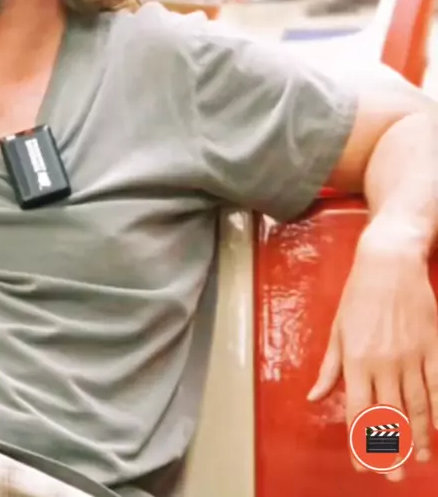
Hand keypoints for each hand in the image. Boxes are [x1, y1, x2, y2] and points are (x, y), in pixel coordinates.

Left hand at [307, 240, 437, 478]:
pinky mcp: (433, 347)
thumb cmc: (359, 295)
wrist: (390, 263)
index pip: (358, 413)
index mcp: (356, 361)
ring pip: (418, 407)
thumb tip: (313, 397)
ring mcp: (412, 356)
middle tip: (395, 475)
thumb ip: (330, 369)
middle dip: (392, 451)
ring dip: (419, 437)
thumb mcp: (337, 330)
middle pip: (390, 417)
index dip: (361, 443)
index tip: (364, 465)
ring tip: (420, 459)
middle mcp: (385, 364)